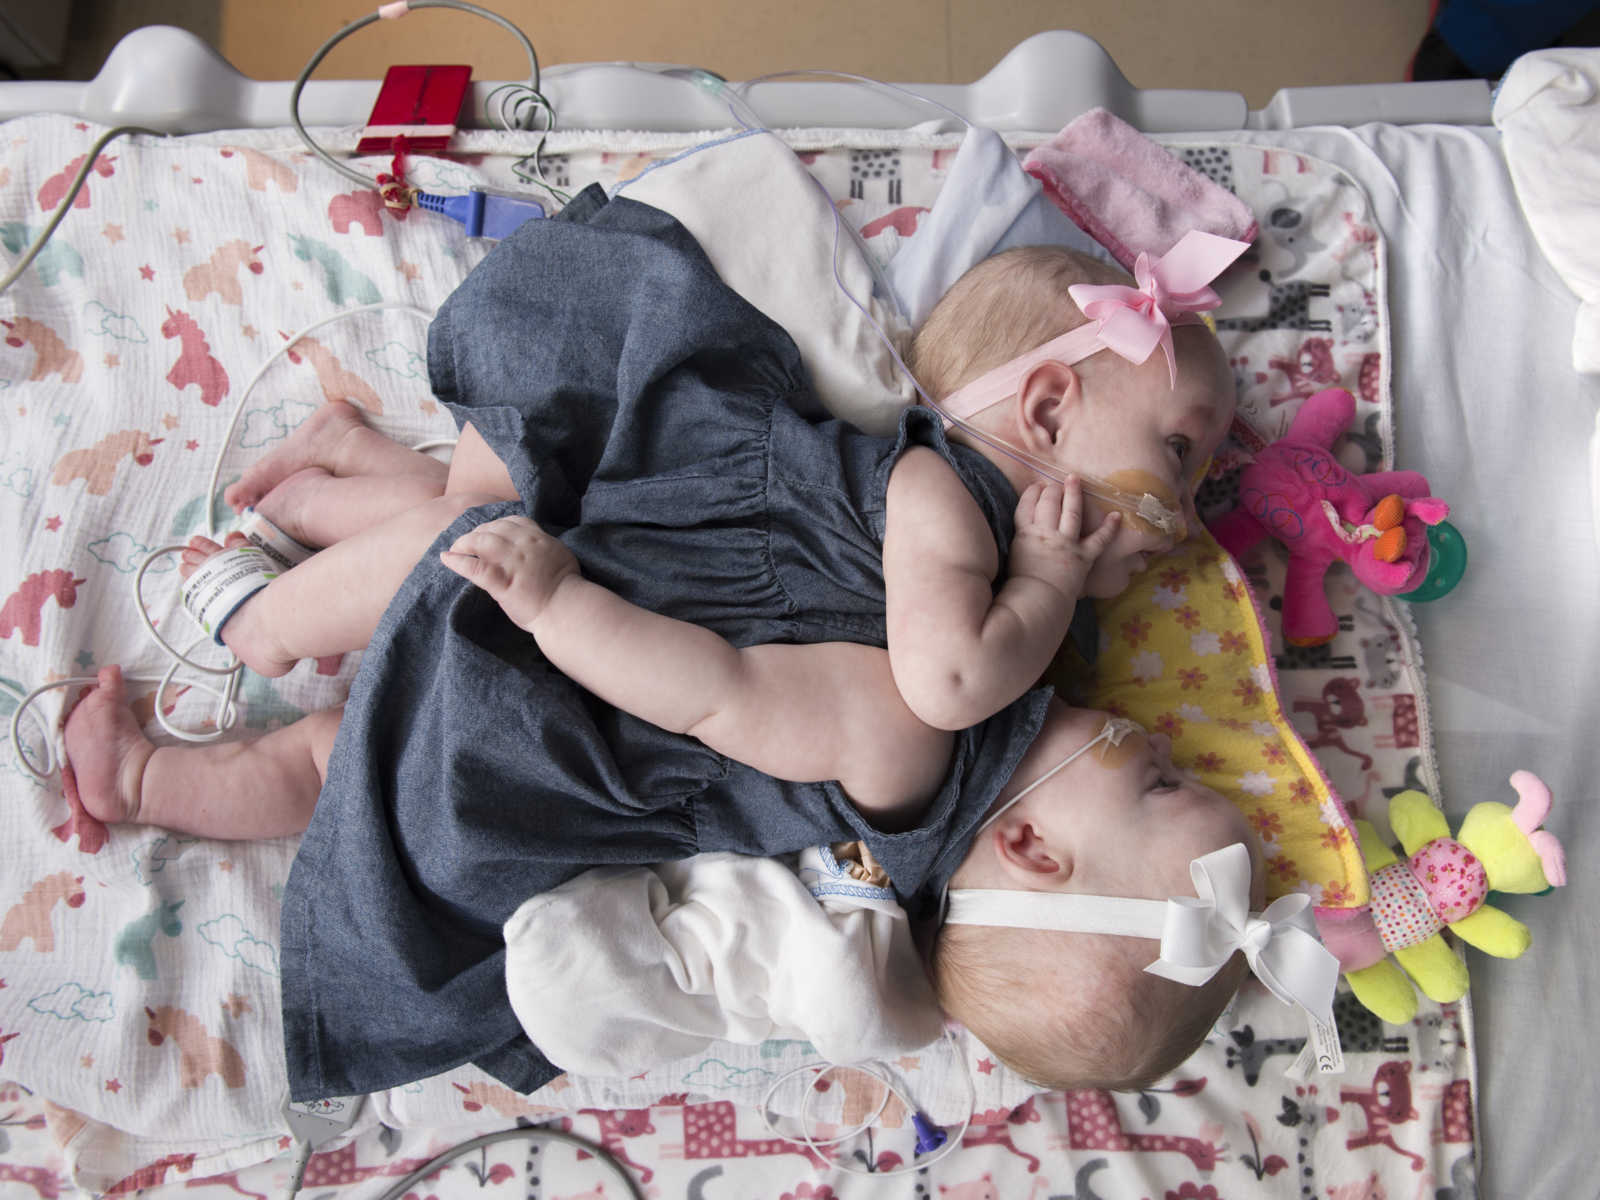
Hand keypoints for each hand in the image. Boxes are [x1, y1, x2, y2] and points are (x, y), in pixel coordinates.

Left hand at [440, 515, 578, 630]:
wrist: (567, 610)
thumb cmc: (567, 589)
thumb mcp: (559, 556)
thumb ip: (543, 547)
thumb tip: (533, 546)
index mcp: (539, 538)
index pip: (512, 521)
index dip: (495, 524)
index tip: (487, 531)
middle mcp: (524, 546)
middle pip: (493, 528)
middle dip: (477, 532)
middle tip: (466, 542)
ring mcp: (513, 564)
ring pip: (481, 541)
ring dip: (464, 542)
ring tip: (455, 548)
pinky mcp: (502, 583)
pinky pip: (475, 568)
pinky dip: (458, 561)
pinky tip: (447, 558)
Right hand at [1007, 478, 1120, 603]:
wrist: (1037, 602)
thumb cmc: (1020, 585)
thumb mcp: (1013, 556)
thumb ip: (1021, 538)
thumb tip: (1026, 528)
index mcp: (1025, 535)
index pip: (1026, 506)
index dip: (1032, 493)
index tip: (1036, 486)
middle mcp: (1046, 534)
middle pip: (1048, 504)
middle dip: (1052, 490)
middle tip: (1054, 483)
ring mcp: (1066, 544)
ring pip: (1071, 513)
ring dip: (1073, 494)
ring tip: (1075, 479)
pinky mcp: (1083, 557)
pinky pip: (1099, 540)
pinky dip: (1110, 528)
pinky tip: (1117, 515)